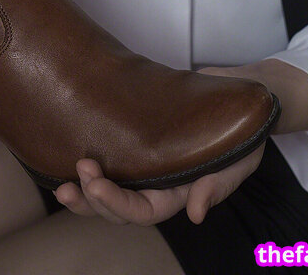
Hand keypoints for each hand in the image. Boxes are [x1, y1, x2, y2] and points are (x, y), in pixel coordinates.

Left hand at [54, 144, 263, 225]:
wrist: (241, 95)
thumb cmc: (244, 134)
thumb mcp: (239, 162)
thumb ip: (217, 186)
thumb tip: (196, 213)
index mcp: (178, 195)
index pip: (142, 211)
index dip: (116, 203)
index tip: (94, 184)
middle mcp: (158, 184)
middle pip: (119, 207)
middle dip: (93, 198)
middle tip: (78, 172)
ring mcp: (146, 162)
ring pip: (109, 189)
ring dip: (85, 190)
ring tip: (63, 181)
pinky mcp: (138, 136)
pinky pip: (112, 157)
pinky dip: (94, 162)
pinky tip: (70, 154)